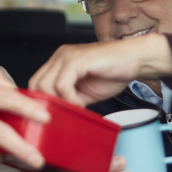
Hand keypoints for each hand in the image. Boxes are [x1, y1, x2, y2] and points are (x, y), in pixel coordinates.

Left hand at [29, 33, 171, 105]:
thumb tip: (56, 115)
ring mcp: (67, 56)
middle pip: (36, 83)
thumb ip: (69, 100)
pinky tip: (81, 103)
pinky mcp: (77, 59)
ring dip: (59, 102)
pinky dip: (69, 98)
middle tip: (62, 115)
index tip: (52, 116)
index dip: (41, 101)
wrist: (135, 59)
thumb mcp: (84, 92)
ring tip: (75, 109)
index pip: (37, 83)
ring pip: (46, 84)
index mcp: (60, 62)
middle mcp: (60, 56)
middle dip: (47, 103)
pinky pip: (62, 84)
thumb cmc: (113, 73)